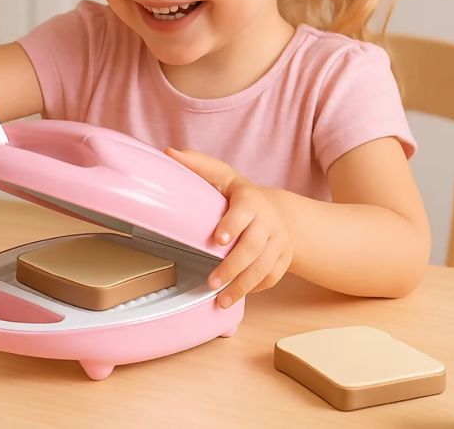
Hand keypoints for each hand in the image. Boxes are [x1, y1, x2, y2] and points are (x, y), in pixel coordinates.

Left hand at [165, 147, 293, 307]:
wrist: (278, 211)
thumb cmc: (239, 195)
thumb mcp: (222, 176)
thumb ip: (198, 165)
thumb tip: (168, 152)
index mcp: (250, 200)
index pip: (244, 213)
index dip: (232, 226)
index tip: (216, 240)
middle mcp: (269, 221)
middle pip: (253, 246)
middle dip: (232, 266)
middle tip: (211, 282)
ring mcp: (279, 241)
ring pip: (264, 267)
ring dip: (242, 285)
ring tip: (221, 300)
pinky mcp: (285, 258)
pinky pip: (272, 277)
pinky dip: (255, 288)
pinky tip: (237, 295)